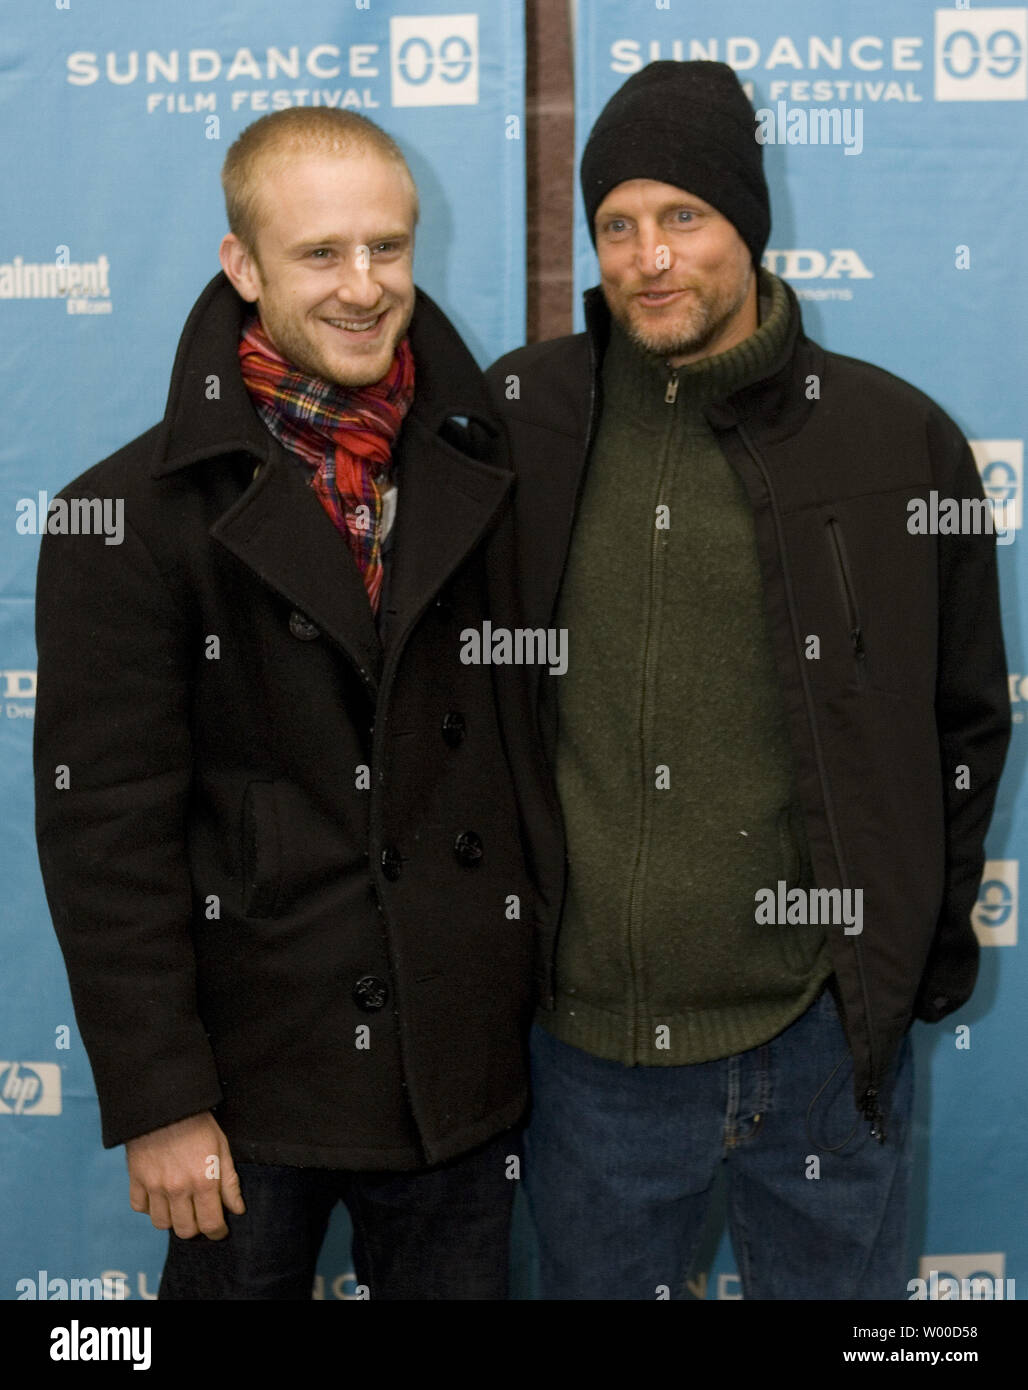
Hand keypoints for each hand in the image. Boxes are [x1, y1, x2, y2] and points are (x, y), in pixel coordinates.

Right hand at [126, 1111, 245, 1239]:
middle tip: (200, 1216)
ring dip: (172, 1219)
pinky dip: (149, 1207)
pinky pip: (140, 1208)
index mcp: (203, 1181)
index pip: (210, 1224)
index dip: (217, 1232)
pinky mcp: (136, 1179)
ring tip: (180, 1206)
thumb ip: (229, 1183)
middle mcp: (178, 1188)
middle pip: (185, 1230)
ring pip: (161, 1223)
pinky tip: (159, 1195)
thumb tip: (236, 1209)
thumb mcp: (222, 1148)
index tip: (220, 1230)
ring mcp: (154, 1186)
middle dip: (196, 1228)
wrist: (165, 1103)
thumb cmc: (198, 1123)